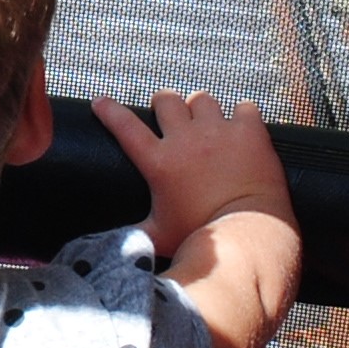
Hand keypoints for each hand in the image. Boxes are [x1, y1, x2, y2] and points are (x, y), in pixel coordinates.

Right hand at [90, 89, 291, 257]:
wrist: (246, 232)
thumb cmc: (200, 237)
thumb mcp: (160, 236)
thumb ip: (136, 235)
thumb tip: (116, 247)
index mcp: (160, 163)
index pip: (125, 126)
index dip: (109, 110)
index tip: (100, 101)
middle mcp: (186, 139)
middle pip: (166, 101)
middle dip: (164, 103)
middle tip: (168, 113)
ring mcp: (218, 131)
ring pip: (203, 99)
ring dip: (201, 108)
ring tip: (206, 120)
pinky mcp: (248, 131)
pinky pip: (244, 108)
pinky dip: (243, 115)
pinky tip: (243, 126)